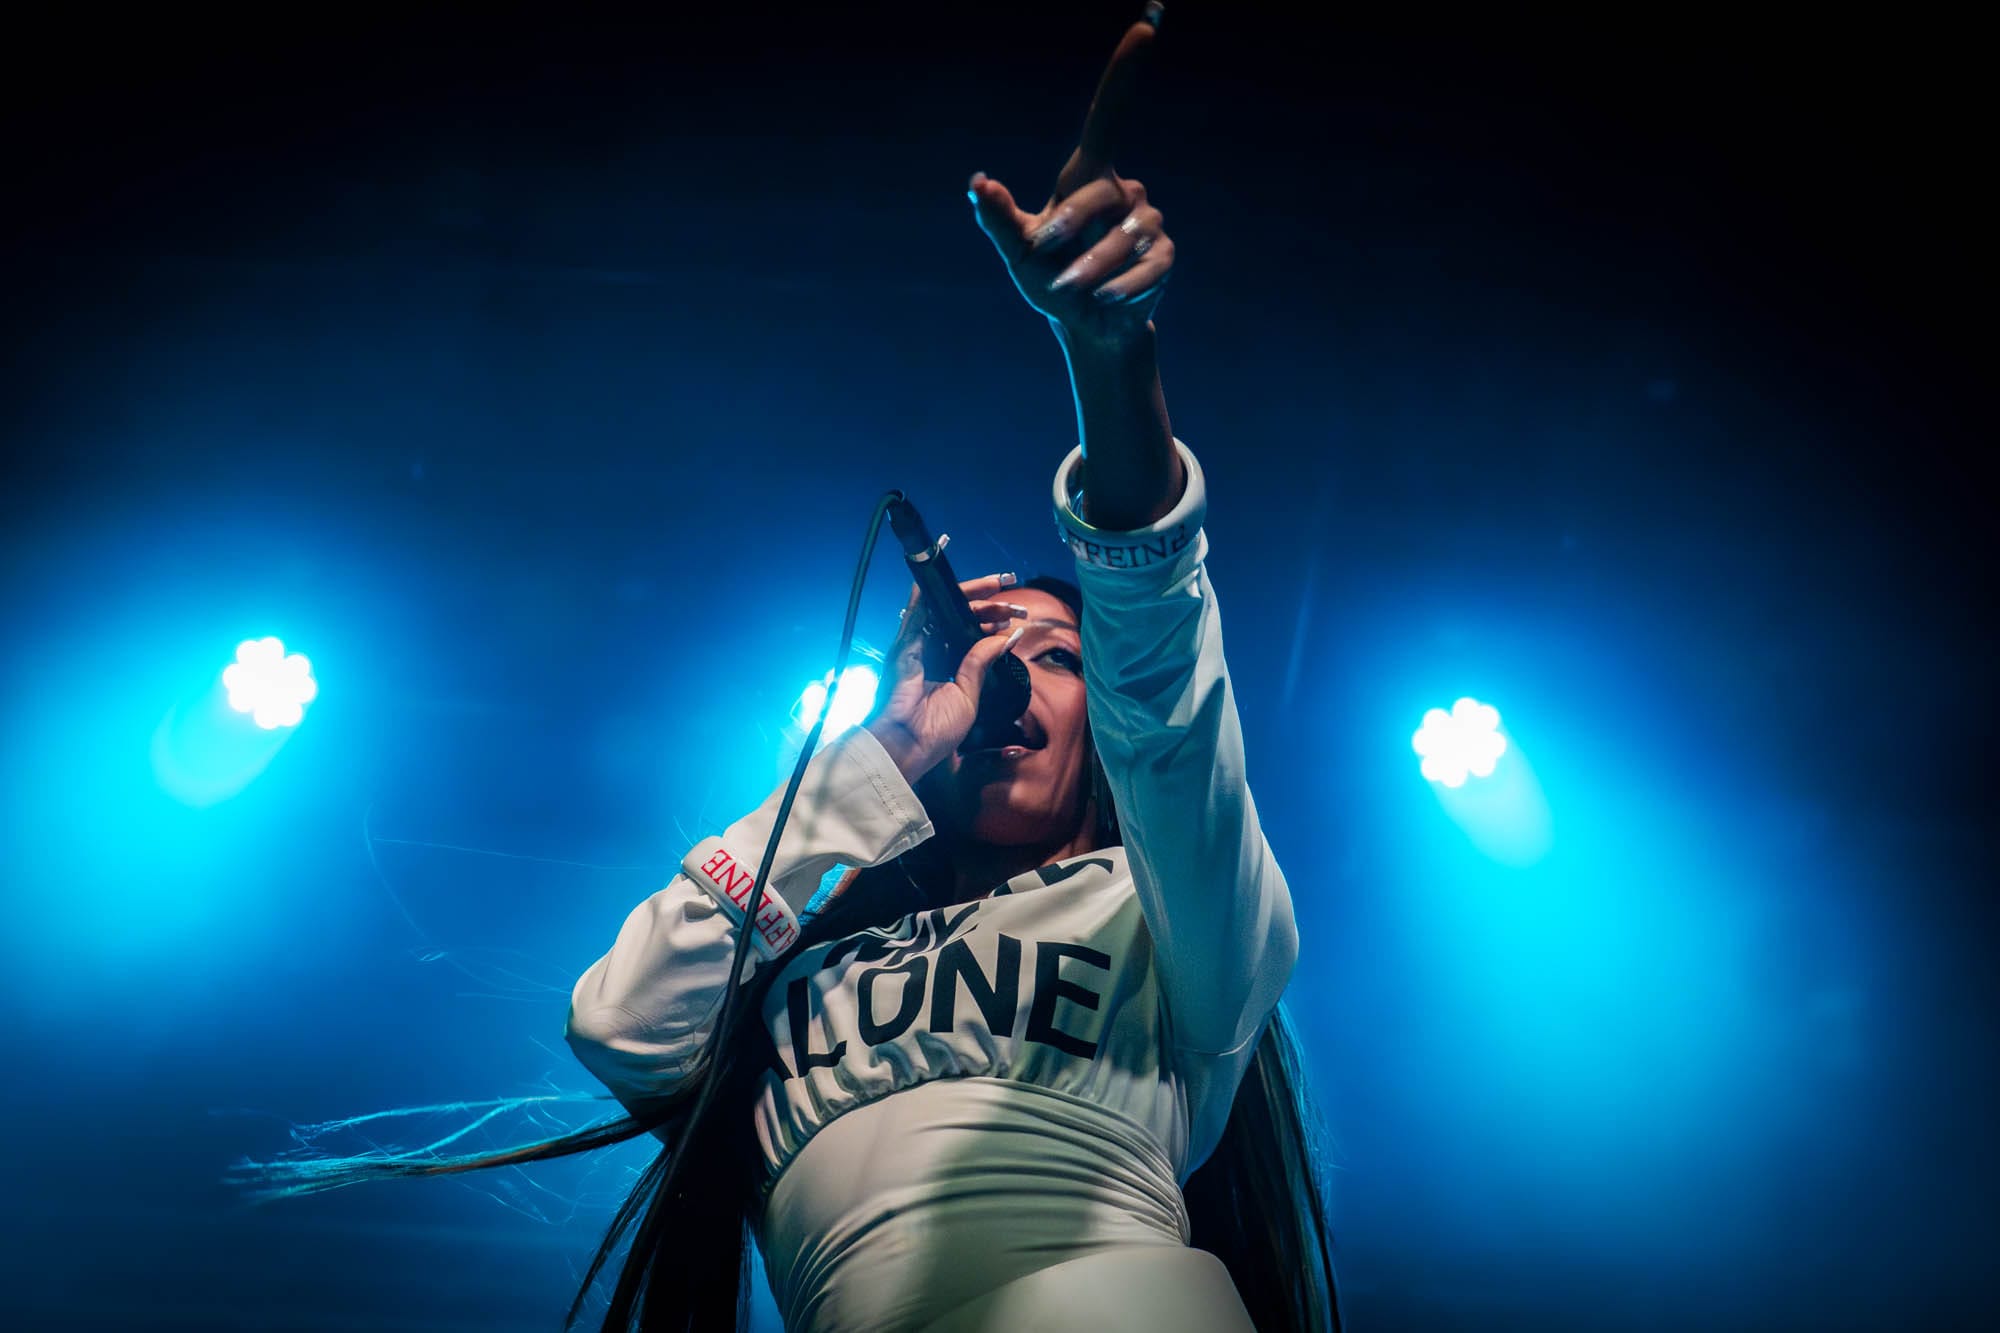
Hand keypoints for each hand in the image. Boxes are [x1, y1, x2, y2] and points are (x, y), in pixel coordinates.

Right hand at [864, 573, 1028, 783]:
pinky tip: (938, 578)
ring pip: (943, 611)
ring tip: (999, 586)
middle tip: (1014, 604)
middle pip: (959, 618)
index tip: (1015, 617)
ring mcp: (916, 648)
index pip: (970, 634)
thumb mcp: (969, 694)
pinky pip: (915, 615)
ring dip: (971, 597)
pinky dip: (925, 595)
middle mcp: (932, 653)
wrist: (908, 747)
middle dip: (989, 606)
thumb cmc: (935, 731)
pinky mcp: (904, 648)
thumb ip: (982, 663)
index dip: (991, 621)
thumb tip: (1007, 637)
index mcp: (948, 665)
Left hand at [967, 10, 1172, 348]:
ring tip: (1075, 292)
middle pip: (1100, 195)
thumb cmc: (1048, 280)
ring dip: (1093, 270)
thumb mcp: (1018, 253)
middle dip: (1071, 230)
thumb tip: (977, 183)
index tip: (1149, 20)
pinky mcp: (1164, 256)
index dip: (1125, 69)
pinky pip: (1149, 266)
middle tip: (1050, 268)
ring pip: (1125, 236)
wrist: (1087, 327)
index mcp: (1087, 177)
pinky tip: (1106, 300)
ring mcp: (1148, 221)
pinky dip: (1123, 287)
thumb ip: (1000, 219)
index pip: (1108, 113)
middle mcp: (1123, 190)